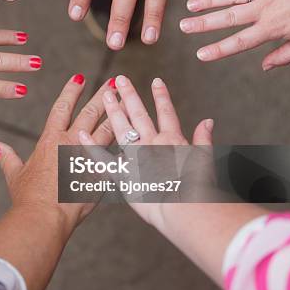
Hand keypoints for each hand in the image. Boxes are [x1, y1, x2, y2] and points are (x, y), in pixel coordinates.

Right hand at [0, 75, 116, 232]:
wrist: (45, 217)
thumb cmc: (28, 198)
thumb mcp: (15, 175)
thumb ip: (7, 157)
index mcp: (51, 140)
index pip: (62, 107)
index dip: (71, 91)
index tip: (80, 77)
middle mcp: (72, 143)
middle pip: (90, 113)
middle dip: (102, 95)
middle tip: (113, 82)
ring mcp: (89, 157)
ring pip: (108, 129)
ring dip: (119, 115)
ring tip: (128, 102)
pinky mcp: (102, 173)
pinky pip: (118, 157)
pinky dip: (127, 148)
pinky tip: (137, 140)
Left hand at [79, 75, 213, 226]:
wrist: (185, 210)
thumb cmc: (198, 190)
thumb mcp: (205, 160)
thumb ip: (204, 138)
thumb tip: (208, 120)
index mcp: (173, 141)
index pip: (166, 112)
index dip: (161, 96)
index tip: (156, 80)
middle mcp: (153, 144)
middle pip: (139, 114)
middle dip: (130, 95)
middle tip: (120, 80)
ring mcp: (137, 157)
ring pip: (122, 128)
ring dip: (113, 110)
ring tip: (105, 94)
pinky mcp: (124, 175)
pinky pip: (104, 159)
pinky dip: (91, 146)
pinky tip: (81, 134)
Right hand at [180, 0, 289, 68]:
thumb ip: (284, 55)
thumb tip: (265, 67)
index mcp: (272, 28)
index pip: (239, 42)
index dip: (218, 50)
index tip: (200, 55)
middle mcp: (265, 8)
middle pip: (228, 18)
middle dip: (203, 24)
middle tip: (183, 27)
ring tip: (190, 3)